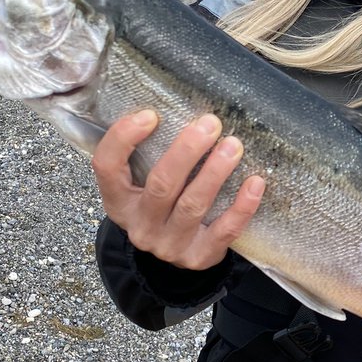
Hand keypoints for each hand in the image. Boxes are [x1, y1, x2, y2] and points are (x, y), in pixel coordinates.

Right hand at [92, 110, 264, 269]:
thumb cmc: (162, 205)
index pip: (107, 167)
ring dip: (215, 173)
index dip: (123, 139)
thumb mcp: (142, 184)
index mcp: (118, 201)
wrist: (172, 257)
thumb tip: (178, 104)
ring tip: (234, 145)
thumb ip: (149, 154)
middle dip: (186, 151)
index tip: (151, 115)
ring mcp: (169, 245)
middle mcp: (140, 225)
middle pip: (160, 185)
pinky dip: (242, 206)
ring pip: (193, 206)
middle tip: (210, 124)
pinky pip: (224, 231)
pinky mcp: (200, 257)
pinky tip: (255, 182)